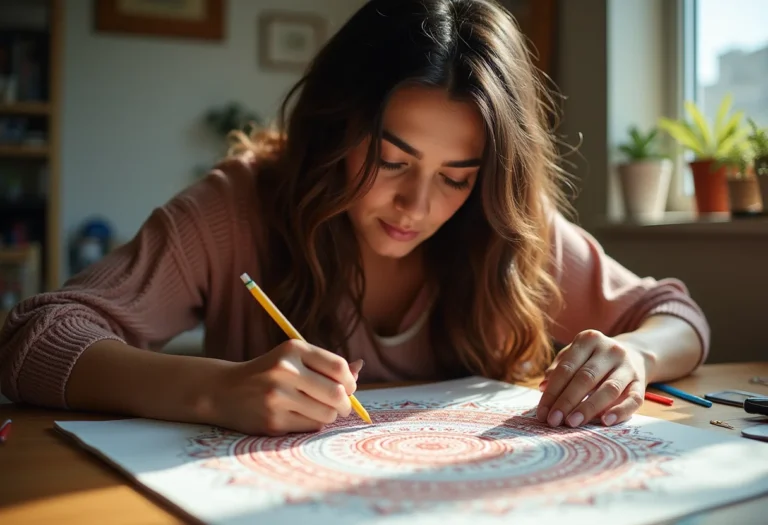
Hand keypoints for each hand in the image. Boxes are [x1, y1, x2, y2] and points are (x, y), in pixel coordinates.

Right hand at [210, 339, 363, 435]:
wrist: (224, 390)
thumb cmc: (268, 373)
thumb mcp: (293, 359)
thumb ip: (325, 364)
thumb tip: (359, 367)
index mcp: (293, 349)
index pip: (338, 367)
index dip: (351, 381)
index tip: (349, 387)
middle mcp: (284, 370)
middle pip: (337, 393)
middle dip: (346, 403)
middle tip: (341, 405)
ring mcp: (277, 397)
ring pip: (327, 413)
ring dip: (329, 414)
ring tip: (317, 409)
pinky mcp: (272, 421)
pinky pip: (311, 426)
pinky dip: (312, 423)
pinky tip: (298, 415)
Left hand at [536, 329, 649, 427]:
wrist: (635, 353)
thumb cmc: (595, 359)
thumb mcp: (576, 355)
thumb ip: (559, 369)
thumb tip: (543, 387)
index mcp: (588, 339)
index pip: (566, 368)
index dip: (553, 391)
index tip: (542, 412)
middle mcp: (610, 350)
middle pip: (585, 378)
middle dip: (567, 401)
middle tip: (554, 420)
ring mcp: (628, 366)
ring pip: (608, 389)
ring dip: (588, 408)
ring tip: (572, 423)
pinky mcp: (641, 383)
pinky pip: (633, 399)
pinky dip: (620, 411)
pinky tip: (606, 422)